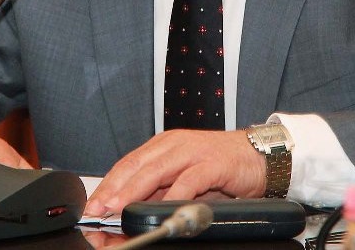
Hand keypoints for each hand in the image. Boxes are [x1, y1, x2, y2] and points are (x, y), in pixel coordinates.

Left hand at [83, 129, 263, 215]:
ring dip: (134, 191)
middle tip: (98, 210)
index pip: (128, 164)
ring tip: (119, 208)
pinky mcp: (213, 162)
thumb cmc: (222, 166)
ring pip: (156, 170)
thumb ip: (160, 189)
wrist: (260, 155)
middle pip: (136, 166)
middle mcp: (175, 144)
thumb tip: (131, 209)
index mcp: (164, 145)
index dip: (108, 185)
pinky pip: (189, 180)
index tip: (93, 205)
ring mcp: (193, 151)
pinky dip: (174, 196)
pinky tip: (163, 209)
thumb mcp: (184, 176)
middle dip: (114, 190)